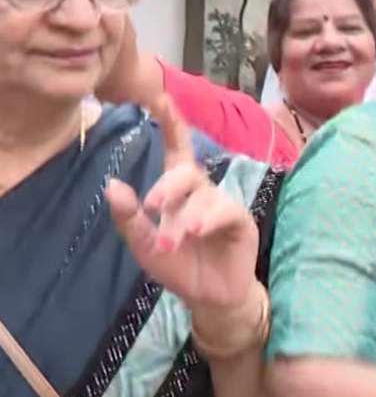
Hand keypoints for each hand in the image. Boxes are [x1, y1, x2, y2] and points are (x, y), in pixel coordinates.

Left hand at [106, 97, 263, 351]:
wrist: (210, 298)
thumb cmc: (180, 267)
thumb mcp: (144, 245)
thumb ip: (129, 218)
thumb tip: (112, 185)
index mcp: (178, 193)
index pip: (177, 151)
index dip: (171, 125)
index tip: (160, 99)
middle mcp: (202, 193)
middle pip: (187, 172)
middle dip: (168, 187)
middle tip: (152, 207)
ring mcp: (223, 206)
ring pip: (202, 196)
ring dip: (182, 219)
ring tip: (172, 243)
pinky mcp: (241, 222)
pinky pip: (225, 210)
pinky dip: (208, 218)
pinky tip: (196, 231)